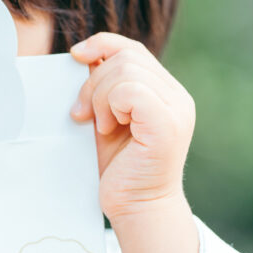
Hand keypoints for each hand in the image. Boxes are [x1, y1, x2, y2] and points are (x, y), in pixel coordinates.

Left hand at [69, 33, 195, 220]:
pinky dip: (110, 105)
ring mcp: (176, 110)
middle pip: (126, 56)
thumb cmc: (120, 168)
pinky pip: (130, 91)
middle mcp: (177, 97)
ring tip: (100, 126)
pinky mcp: (167, 125)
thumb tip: (82, 55)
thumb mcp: (108, 117)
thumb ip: (104, 88)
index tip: (75, 55)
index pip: (132, 49)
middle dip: (93, 80)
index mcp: (166, 92)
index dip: (102, 44)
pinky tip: (108, 129)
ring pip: (126, 71)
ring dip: (99, 97)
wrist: (135, 208)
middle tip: (82, 114)